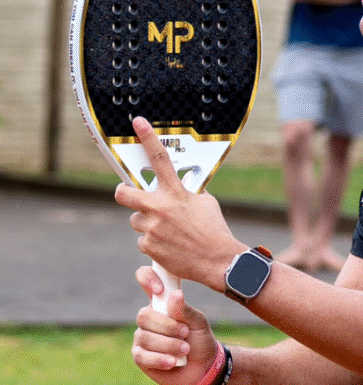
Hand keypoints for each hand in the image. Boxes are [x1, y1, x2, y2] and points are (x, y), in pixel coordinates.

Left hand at [114, 117, 246, 287]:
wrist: (218, 261)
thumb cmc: (214, 230)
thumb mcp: (206, 203)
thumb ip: (189, 192)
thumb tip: (181, 186)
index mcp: (176, 193)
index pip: (159, 159)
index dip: (147, 138)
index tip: (137, 123)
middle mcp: (159, 208)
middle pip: (124, 193)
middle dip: (123, 192)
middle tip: (128, 193)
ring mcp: (151, 228)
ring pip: (137, 220)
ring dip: (148, 223)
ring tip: (169, 231)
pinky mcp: (148, 246)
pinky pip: (144, 240)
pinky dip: (154, 242)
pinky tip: (170, 245)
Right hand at [132, 266, 218, 384]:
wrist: (203, 366)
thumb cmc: (200, 339)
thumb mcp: (198, 322)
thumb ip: (185, 310)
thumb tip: (174, 294)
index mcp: (162, 303)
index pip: (146, 280)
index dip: (148, 279)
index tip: (160, 290)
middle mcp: (149, 318)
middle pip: (143, 316)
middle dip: (167, 326)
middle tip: (185, 333)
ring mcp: (142, 337)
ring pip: (144, 337)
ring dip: (168, 345)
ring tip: (185, 349)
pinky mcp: (140, 357)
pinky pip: (142, 355)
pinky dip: (160, 359)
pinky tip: (173, 362)